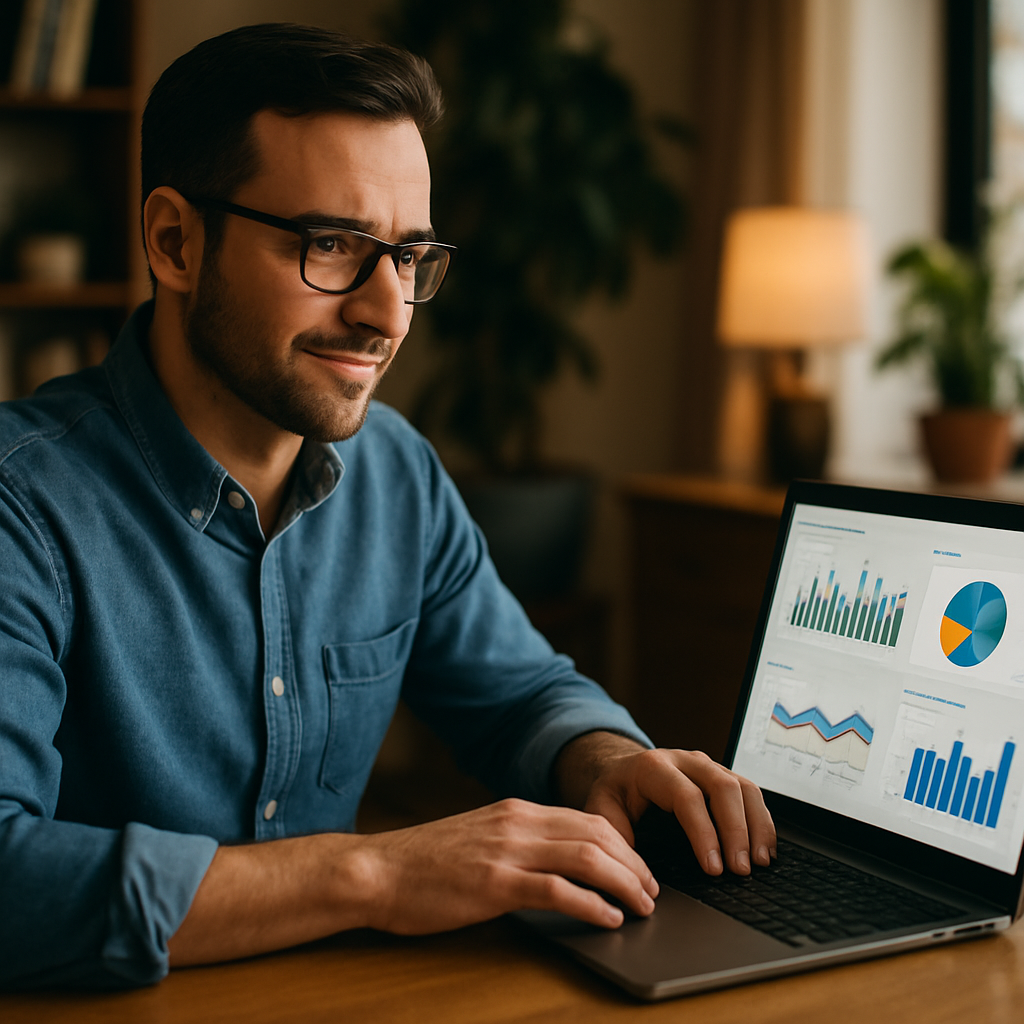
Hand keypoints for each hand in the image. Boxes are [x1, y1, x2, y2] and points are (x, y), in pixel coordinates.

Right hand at [355, 798, 659, 932]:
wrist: (377, 870)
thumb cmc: (424, 863)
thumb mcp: (480, 840)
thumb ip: (518, 844)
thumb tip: (559, 866)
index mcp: (515, 812)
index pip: (587, 819)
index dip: (624, 845)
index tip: (640, 870)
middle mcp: (517, 823)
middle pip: (597, 833)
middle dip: (634, 864)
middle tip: (652, 892)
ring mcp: (506, 851)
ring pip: (585, 856)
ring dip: (623, 883)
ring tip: (641, 907)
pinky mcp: (493, 883)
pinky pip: (556, 889)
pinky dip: (591, 904)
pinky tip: (608, 920)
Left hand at [557, 733, 776, 876]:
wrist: (624, 769)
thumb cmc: (615, 792)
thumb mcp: (601, 808)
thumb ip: (613, 834)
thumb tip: (632, 870)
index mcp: (654, 768)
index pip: (687, 797)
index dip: (704, 833)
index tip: (714, 868)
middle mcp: (686, 761)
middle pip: (722, 787)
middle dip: (736, 831)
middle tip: (741, 870)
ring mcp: (708, 766)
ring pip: (743, 787)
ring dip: (756, 826)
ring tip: (760, 863)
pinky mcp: (723, 776)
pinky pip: (751, 793)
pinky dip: (762, 821)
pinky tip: (765, 848)